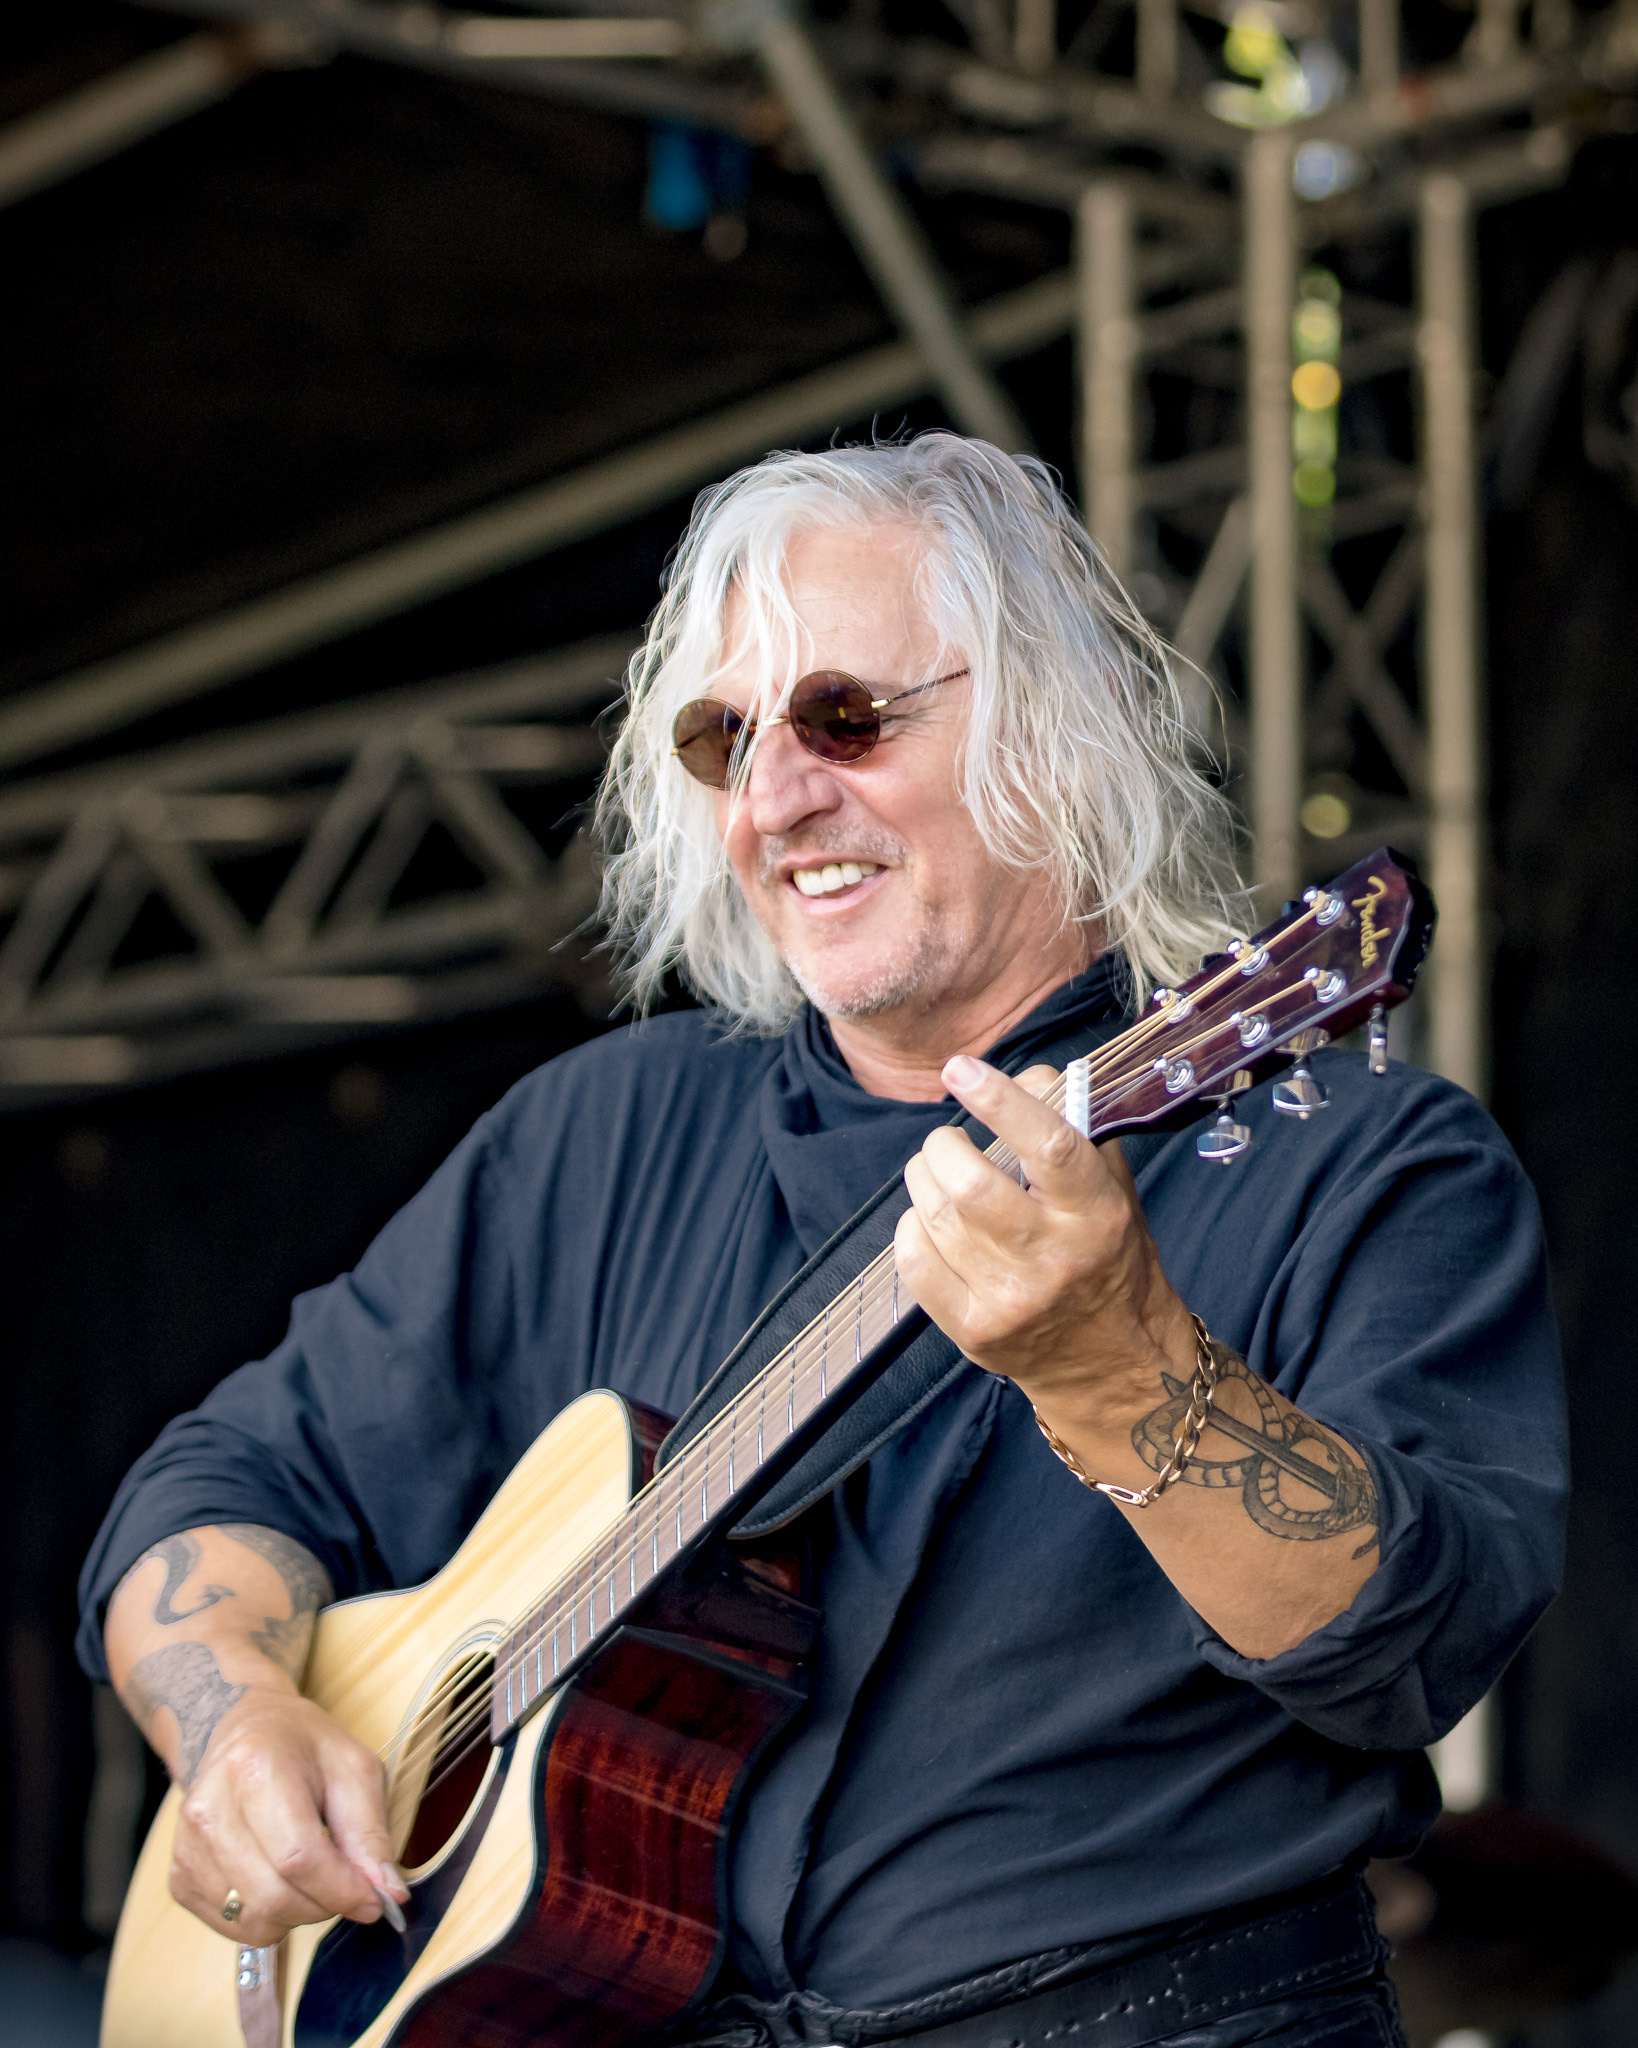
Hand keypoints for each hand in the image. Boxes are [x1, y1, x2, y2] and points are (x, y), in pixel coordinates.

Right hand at [168, 1687, 406, 1948]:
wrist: (243, 1730)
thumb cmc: (304, 1747)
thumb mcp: (354, 1769)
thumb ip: (371, 1834)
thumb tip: (388, 1895)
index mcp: (256, 1769)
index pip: (299, 1857)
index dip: (343, 1890)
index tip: (374, 1900)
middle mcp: (211, 1809)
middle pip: (274, 1897)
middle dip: (325, 1906)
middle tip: (348, 1885)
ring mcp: (188, 1846)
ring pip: (253, 1920)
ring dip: (298, 1914)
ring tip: (313, 1875)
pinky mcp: (179, 1877)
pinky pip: (232, 1928)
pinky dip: (268, 1920)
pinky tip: (280, 1881)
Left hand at [894, 1055, 1194, 1445]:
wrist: (1113, 1363)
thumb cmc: (1108, 1260)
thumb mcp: (1113, 1191)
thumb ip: (1075, 1128)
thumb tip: (1027, 1076)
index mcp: (1097, 1215)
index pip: (1048, 1146)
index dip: (999, 1101)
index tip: (963, 1070)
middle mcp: (1054, 1260)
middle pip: (970, 1185)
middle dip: (943, 1147)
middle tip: (947, 1141)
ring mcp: (1010, 1300)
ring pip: (936, 1216)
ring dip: (924, 1179)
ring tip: (937, 1173)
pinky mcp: (973, 1330)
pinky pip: (914, 1258)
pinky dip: (912, 1225)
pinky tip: (931, 1220)